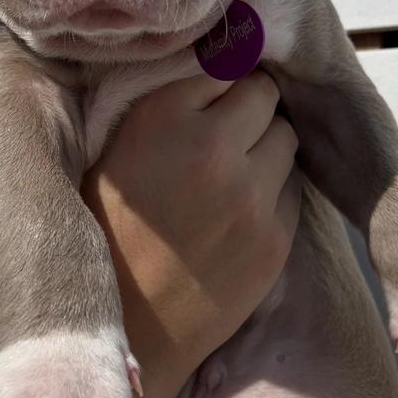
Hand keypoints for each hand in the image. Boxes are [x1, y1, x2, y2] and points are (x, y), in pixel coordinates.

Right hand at [83, 71, 299, 390]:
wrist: (127, 331)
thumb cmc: (104, 240)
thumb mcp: (112, 157)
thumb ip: (162, 112)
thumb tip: (210, 73)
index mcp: (162, 119)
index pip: (221, 66)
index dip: (217, 81)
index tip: (211, 93)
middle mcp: (213, 147)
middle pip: (263, 94)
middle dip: (249, 105)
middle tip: (228, 128)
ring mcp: (252, 195)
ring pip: (286, 137)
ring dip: (266, 143)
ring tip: (236, 168)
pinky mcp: (276, 236)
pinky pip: (293, 187)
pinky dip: (274, 188)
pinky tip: (242, 207)